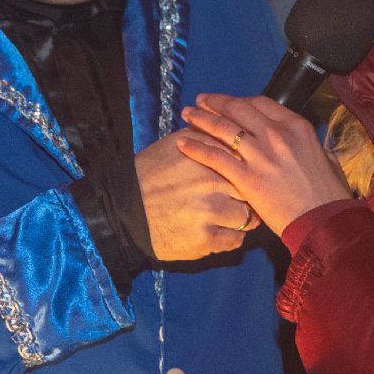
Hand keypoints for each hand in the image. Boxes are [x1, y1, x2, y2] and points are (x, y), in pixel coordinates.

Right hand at [136, 132, 256, 260]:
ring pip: (247, 216)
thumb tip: (230, 133)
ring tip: (230, 216)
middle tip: (243, 199)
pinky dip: (231, 237)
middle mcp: (211, 181)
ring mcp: (210, 211)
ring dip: (241, 218)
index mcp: (206, 155)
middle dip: (249, 195)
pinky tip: (220, 231)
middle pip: (250, 188)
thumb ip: (205, 137)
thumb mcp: (175, 144)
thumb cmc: (151, 174)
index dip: (247, 169)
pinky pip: (235, 240)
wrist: (124, 209)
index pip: (244, 160)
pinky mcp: (205, 238)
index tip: (245, 175)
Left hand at [176, 95, 354, 239]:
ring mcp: (260, 155)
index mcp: (296, 127)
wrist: (325, 221)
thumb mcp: (327, 160)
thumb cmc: (329, 196)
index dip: (240, 100)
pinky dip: (196, 147)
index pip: (261, 104)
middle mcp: (276, 135)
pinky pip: (215, 156)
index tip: (229, 102)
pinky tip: (183, 143)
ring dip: (201, 118)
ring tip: (186, 115)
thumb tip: (307, 145)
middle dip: (216, 103)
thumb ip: (311, 147)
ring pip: (223, 128)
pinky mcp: (247, 177)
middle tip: (201, 101)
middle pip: (238, 109)